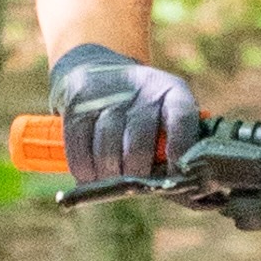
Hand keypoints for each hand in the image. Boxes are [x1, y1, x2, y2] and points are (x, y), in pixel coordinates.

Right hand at [47, 39, 202, 184]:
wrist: (97, 69)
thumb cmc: (141, 109)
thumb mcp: (165, 113)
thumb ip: (176, 145)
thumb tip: (183, 191)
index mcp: (171, 91)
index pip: (181, 117)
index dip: (181, 148)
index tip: (176, 174)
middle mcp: (140, 89)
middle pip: (138, 143)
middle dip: (136, 174)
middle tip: (135, 185)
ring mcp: (106, 95)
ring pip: (106, 150)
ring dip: (109, 176)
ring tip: (112, 184)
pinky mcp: (77, 104)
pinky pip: (79, 148)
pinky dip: (85, 170)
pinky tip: (91, 177)